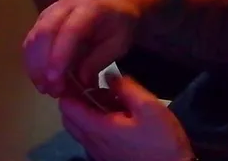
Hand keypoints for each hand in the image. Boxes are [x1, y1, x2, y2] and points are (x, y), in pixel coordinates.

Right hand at [23, 0, 148, 97]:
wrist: (117, 3)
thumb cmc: (120, 25)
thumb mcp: (118, 45)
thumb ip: (98, 61)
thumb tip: (78, 82)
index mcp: (89, 7)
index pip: (69, 31)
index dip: (59, 56)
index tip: (54, 81)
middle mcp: (66, 3)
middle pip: (45, 32)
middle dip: (42, 64)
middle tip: (48, 90)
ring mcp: (53, 8)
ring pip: (34, 36)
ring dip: (34, 64)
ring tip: (43, 87)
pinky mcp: (45, 17)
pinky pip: (32, 38)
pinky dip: (33, 60)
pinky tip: (39, 76)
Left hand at [60, 73, 192, 160]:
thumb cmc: (162, 142)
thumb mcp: (149, 108)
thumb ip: (126, 88)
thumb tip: (109, 77)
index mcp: (97, 129)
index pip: (66, 105)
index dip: (70, 87)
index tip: (83, 75)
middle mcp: (91, 144)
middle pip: (70, 118)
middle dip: (78, 99)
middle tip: (100, 87)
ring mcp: (98, 154)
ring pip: (81, 129)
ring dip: (90, 112)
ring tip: (114, 101)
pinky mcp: (107, 159)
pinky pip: (93, 138)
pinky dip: (98, 124)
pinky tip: (120, 118)